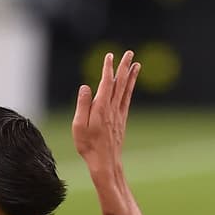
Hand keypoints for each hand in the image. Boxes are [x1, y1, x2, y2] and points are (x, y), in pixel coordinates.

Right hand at [72, 50, 138, 174]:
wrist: (105, 161)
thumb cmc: (88, 145)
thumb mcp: (78, 125)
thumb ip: (82, 105)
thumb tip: (86, 87)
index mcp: (101, 107)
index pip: (106, 83)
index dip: (108, 68)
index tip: (110, 56)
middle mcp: (112, 108)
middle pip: (120, 83)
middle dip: (123, 67)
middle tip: (129, 53)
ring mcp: (119, 113)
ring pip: (126, 90)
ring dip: (131, 75)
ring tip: (136, 64)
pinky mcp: (121, 119)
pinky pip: (127, 99)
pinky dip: (130, 88)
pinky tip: (131, 84)